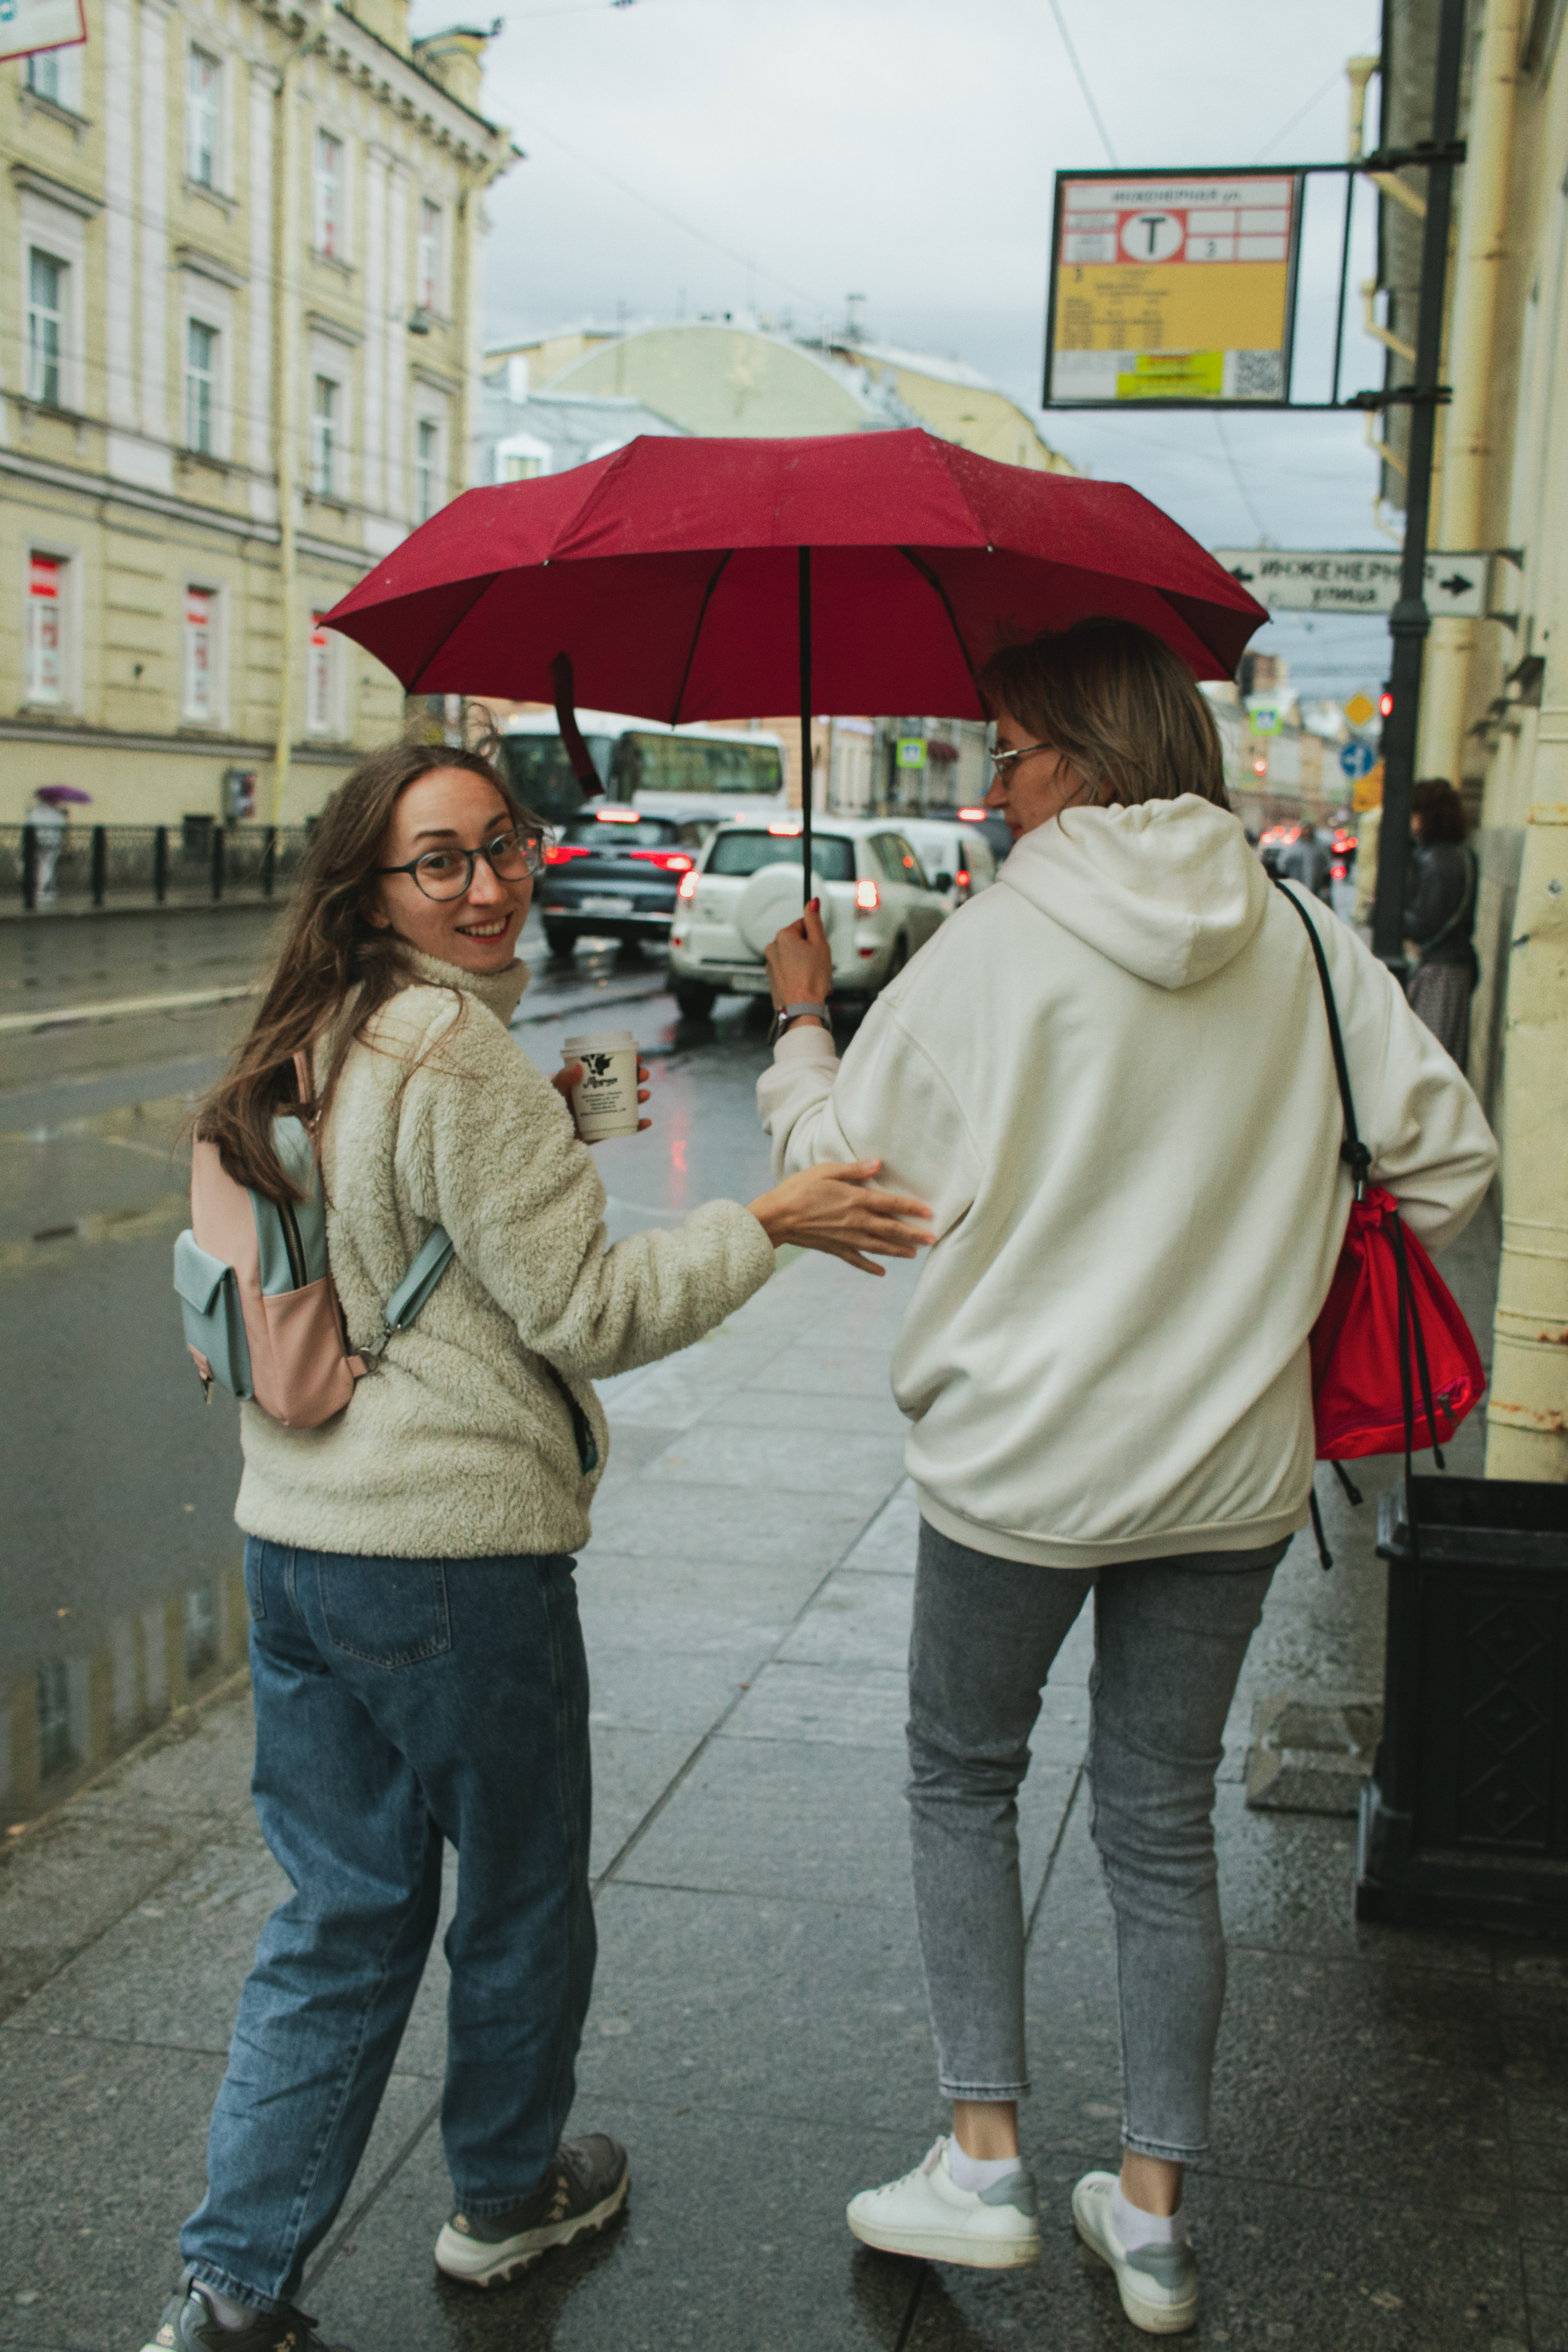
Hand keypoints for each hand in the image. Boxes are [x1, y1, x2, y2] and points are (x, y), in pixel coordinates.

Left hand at [553, 1056, 652, 1139]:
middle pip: (623, 1085)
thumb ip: (563, 1079)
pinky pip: (623, 1128)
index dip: (626, 1063)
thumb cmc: (548, 1108)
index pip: (611, 1069)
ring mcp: (603, 1113)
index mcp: (590, 1083)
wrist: (545, 1134)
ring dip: (639, 1098)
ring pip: (626, 1104)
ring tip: (645, 1094)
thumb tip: (577, 1067)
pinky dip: (637, 1126)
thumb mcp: (555, 1090)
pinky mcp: (603, 1131)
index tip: (637, 1058)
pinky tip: (646, 1121)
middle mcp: (599, 1096)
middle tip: (645, 1075)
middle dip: (637, 1079)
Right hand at [748, 1157, 933, 1274]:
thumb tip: (878, 1164)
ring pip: (879, 1246)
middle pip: (890, 1229)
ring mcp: (846, 1238)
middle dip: (913, 1234)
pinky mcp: (835, 1249)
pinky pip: (857, 1261)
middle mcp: (855, 1221)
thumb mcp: (826, 1171)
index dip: (911, 1208)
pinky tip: (881, 1273)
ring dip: (898, 1250)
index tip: (928, 1213)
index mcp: (855, 1200)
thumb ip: (854, 1170)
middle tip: (932, 1239)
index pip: (890, 1203)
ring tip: (914, 1254)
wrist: (776, 1217)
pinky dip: (870, 1267)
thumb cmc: (799, 1189)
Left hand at [765, 899, 833, 1014]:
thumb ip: (814, 920)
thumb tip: (812, 901)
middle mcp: (772, 947)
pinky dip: (796, 974)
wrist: (801, 1007)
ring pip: (792, 957)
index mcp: (783, 936)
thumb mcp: (820, 944)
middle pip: (796, 941)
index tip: (819, 948)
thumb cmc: (812, 978)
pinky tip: (805, 983)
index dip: (815, 936)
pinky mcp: (771, 979)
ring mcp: (770, 964)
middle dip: (808, 950)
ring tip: (812, 976)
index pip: (803, 925)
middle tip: (817, 963)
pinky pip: (787, 970)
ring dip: (802, 963)